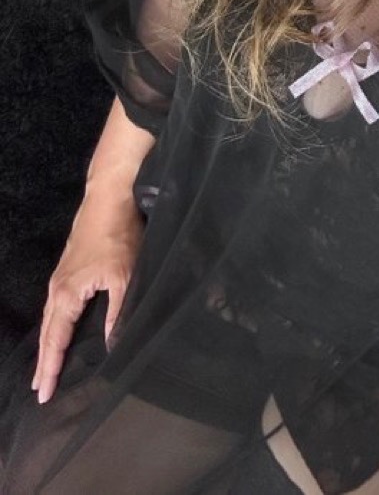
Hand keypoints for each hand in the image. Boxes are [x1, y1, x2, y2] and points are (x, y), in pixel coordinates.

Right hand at [32, 190, 142, 403]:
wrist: (109, 197)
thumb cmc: (118, 235)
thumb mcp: (125, 276)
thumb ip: (119, 312)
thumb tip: (112, 345)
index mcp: (67, 294)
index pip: (56, 339)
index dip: (51, 367)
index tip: (44, 395)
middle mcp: (57, 288)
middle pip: (47, 332)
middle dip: (44, 361)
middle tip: (40, 390)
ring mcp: (60, 277)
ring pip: (50, 318)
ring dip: (48, 344)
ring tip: (46, 367)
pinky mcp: (68, 268)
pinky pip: (56, 306)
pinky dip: (54, 325)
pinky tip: (60, 329)